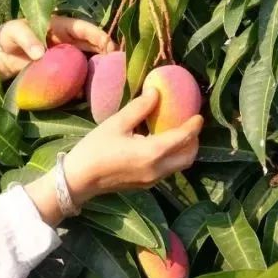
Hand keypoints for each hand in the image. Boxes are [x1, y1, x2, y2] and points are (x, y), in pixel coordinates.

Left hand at [0, 16, 115, 80]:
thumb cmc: (4, 38)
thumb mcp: (14, 33)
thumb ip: (27, 39)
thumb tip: (41, 53)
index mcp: (59, 26)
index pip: (84, 28)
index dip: (99, 36)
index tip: (110, 46)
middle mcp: (65, 42)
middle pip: (91, 46)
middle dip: (106, 55)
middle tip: (117, 67)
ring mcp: (62, 59)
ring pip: (86, 63)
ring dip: (97, 71)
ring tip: (108, 82)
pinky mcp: (57, 75)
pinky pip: (73, 78)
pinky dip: (81, 85)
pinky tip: (87, 94)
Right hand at [62, 87, 202, 204]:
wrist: (79, 180)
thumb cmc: (95, 149)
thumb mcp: (116, 124)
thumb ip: (139, 108)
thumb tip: (156, 92)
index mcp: (152, 152)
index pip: (183, 138)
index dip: (193, 126)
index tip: (198, 115)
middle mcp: (157, 169)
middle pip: (188, 157)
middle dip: (193, 141)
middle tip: (190, 125)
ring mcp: (153, 180)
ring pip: (179, 165)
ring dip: (183, 150)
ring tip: (177, 133)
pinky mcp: (146, 185)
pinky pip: (168, 170)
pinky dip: (172, 157)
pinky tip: (161, 146)